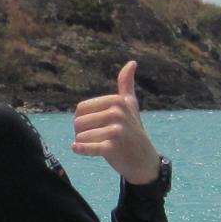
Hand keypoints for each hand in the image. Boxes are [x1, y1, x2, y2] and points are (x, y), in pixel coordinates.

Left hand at [71, 59, 161, 185]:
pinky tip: (76, 148)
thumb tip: (132, 62)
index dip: (83, 120)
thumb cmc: (133, 130)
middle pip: (78, 122)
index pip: (81, 109)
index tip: (96, 126)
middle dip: (82, 133)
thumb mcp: (130, 104)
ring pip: (81, 135)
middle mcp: (117, 113)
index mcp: (117, 101)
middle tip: (97, 138)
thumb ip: (126, 83)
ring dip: (84, 143)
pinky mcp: (113, 147)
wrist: (144, 160)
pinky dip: (81, 149)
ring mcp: (116, 130)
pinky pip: (88, 147)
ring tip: (98, 145)